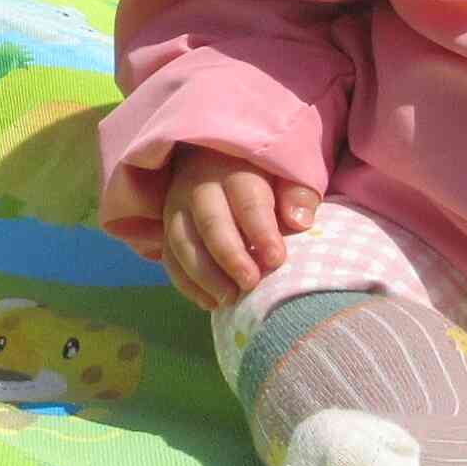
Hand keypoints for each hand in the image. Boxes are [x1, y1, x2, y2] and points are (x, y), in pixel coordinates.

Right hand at [160, 147, 319, 312]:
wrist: (218, 163)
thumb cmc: (265, 174)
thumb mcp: (287, 174)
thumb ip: (298, 193)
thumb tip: (299, 220)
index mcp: (236, 170)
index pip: (247, 201)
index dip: (261, 231)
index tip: (276, 260)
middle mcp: (201, 186)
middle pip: (210, 222)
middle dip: (230, 256)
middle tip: (251, 283)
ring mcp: (177, 207)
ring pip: (183, 242)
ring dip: (205, 275)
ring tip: (230, 299)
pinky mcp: (167, 228)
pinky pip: (170, 257)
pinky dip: (187, 284)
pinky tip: (210, 302)